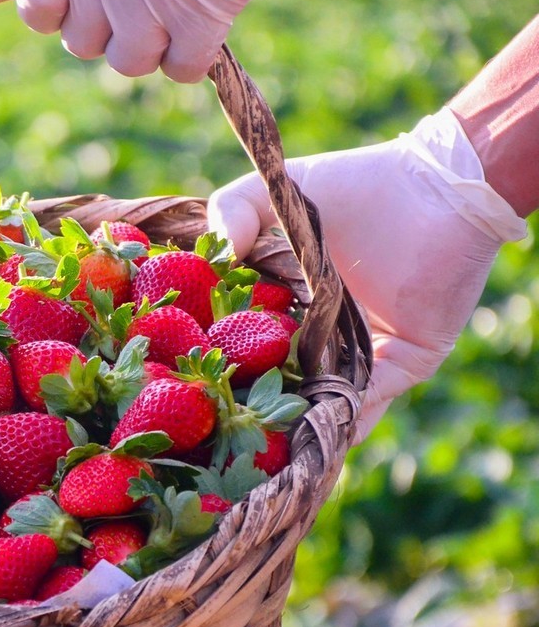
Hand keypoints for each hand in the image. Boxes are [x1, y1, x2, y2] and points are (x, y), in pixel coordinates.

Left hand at [17, 0, 280, 82]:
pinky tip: (207, 19)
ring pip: (130, 62)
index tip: (83, 0)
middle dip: (108, 28)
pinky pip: (183, 68)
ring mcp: (144, 8)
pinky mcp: (195, 22)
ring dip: (152, 44)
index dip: (59, 12)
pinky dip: (195, 54)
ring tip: (177, 0)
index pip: (37, 8)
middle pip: (82, 44)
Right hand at [208, 109, 528, 441]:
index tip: (189, 376)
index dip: (217, 358)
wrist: (437, 188)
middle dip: (255, 405)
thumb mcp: (273, 192)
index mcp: (288, 303)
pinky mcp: (405, 361)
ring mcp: (364, 352)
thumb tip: (214, 260)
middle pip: (281, 379)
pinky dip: (348, 416)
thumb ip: (228, 211)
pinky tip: (320, 429)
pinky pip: (371, 399)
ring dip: (299, 421)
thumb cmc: (357, 185)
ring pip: (325, 400)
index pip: (246, 341)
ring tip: (265, 442)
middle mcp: (323, 336)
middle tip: (219, 421)